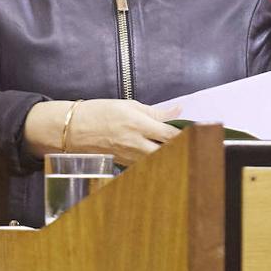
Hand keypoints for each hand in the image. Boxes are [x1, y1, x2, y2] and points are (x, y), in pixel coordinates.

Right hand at [23, 98, 179, 167]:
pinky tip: (159, 157)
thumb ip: (155, 112)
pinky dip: (154, 162)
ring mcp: (129, 156)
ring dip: (169, 156)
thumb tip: (177, 110)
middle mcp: (135, 143)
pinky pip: (144, 165)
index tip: (199, 133)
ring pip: (157, 161)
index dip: (187, 136)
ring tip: (180, 151)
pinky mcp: (123, 164)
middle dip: (182, 150)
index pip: (171, 135)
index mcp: (138, 124)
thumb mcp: (128, 105)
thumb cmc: (98, 112)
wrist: (71, 129)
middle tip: (194, 145)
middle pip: (168, 152)